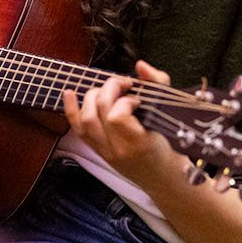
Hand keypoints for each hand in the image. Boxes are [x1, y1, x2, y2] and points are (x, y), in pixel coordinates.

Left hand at [62, 60, 179, 187]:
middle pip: (98, 112)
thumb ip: (158, 84)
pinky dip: (71, 109)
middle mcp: (117, 149)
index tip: (137, 98)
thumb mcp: (170, 113)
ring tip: (107, 90)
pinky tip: (69, 93)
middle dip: (108, 90)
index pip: (117, 117)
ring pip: (85, 120)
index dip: (124, 100)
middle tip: (123, 85)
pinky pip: (78, 130)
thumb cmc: (172, 145)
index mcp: (138, 143)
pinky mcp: (98, 151)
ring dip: (92, 97)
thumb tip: (141, 66)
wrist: (163, 176)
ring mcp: (105, 151)